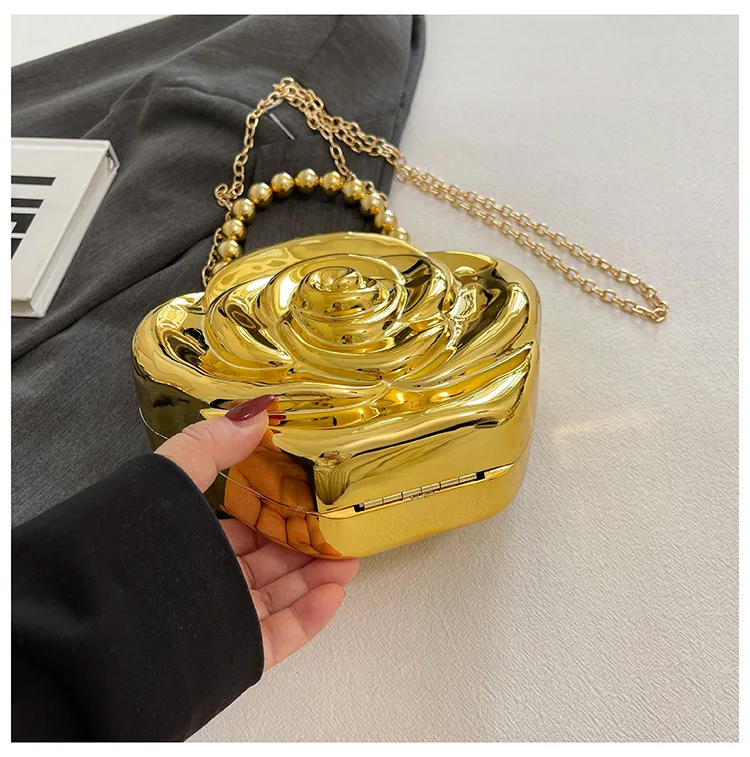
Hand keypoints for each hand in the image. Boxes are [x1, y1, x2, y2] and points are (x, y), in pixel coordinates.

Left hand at [155, 396, 358, 670]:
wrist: (102, 623)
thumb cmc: (135, 545)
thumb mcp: (172, 478)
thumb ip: (212, 444)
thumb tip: (259, 411)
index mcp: (191, 545)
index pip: (244, 530)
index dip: (279, 516)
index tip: (313, 502)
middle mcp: (207, 582)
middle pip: (269, 564)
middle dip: (307, 548)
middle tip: (341, 532)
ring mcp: (222, 620)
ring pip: (280, 598)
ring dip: (317, 579)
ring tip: (350, 560)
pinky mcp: (233, 653)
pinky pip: (279, 635)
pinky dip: (310, 616)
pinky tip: (335, 592)